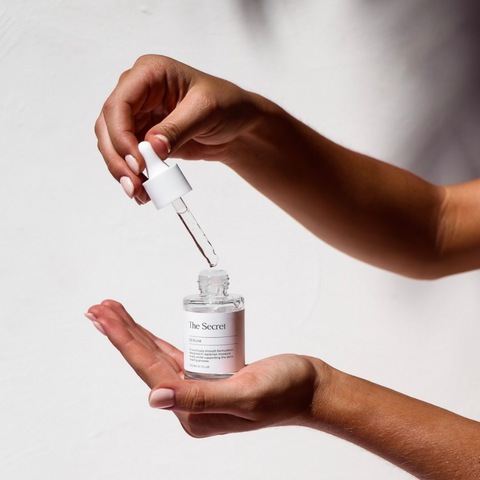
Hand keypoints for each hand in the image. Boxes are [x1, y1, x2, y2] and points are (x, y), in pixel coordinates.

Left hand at [86, 300, 323, 437]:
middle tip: (97, 308)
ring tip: (111, 312)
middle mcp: (191, 404)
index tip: (103, 317)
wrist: (311, 388)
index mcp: (195, 414)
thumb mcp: (247, 394)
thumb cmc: (286, 391)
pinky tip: (141, 330)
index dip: (125, 342)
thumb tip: (155, 398)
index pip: (151, 372)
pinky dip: (156, 339)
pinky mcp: (209, 375)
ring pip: (157, 356)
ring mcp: (199, 389)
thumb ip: (202, 397)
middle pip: (147, 362)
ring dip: (134, 333)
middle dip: (121, 333)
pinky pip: (175, 354)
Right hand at [95, 55, 260, 202]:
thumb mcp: (206, 111)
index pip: (119, 104)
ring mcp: (138, 117)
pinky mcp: (143, 139)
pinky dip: (133, 176)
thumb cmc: (226, 105)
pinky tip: (144, 191)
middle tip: (134, 185)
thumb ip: (177, 128)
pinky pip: (128, 158)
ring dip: (122, 172)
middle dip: (118, 159)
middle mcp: (137, 93)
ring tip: (140, 193)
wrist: (237, 126)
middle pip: (109, 127)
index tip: (138, 163)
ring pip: (113, 146)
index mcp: (149, 73)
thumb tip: (151, 147)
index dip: (121, 135)